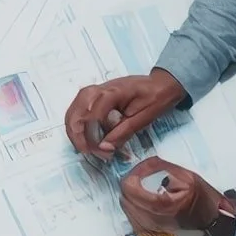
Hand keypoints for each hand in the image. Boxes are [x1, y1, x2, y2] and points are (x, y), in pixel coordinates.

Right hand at [65, 68, 186, 160]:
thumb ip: (124, 132)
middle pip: (77, 110)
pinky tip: (82, 135)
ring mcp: (96, 90)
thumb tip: (104, 147)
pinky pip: (78, 108)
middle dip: (78, 134)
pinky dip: (76, 123)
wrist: (162, 83)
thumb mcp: (145, 118)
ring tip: (82, 146)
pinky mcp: (95, 94)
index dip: (92, 136)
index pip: (93, 114)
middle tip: (87, 151)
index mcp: (115, 92)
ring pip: (74, 109)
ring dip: (74, 129)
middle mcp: (101, 89)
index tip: (100, 151)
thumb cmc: (156, 98)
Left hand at [119, 156, 225, 235]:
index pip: (130, 189)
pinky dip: (134, 205)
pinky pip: (131, 216)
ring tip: (143, 187)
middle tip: (140, 177)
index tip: (140, 171)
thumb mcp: (185, 176)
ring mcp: (150, 228)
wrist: (211, 220)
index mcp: (162, 205)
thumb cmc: (202, 199)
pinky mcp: (149, 231)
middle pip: (125, 198)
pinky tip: (143, 200)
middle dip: (130, 185)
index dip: (132, 175)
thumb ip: (160, 167)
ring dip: (131, 195)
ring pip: (126, 207)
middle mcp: (152, 220)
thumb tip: (141, 165)